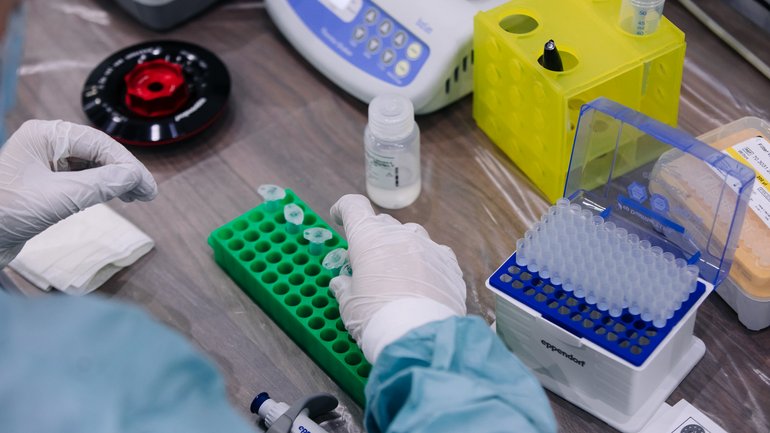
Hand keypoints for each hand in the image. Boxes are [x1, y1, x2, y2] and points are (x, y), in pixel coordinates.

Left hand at [0, 120, 157, 265]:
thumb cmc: (4, 213)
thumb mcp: (60, 197)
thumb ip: (101, 185)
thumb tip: (134, 177)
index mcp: (44, 135)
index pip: (99, 143)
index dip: (128, 164)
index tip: (147, 186)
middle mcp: (45, 145)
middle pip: (97, 152)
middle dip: (124, 172)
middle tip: (146, 194)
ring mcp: (44, 164)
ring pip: (91, 166)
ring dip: (114, 180)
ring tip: (134, 197)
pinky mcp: (45, 185)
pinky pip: (81, 180)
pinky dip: (100, 189)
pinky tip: (112, 197)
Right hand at [329, 194, 465, 361]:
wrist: (418, 336)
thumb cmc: (375, 318)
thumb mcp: (349, 305)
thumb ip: (344, 288)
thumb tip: (341, 283)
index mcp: (369, 238)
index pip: (353, 207)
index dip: (344, 209)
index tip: (340, 217)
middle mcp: (400, 234)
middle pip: (383, 224)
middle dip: (374, 239)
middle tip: (370, 264)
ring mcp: (428, 246)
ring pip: (412, 237)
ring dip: (402, 249)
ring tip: (399, 276)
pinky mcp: (449, 263)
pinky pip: (435, 255)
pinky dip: (427, 264)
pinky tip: (424, 284)